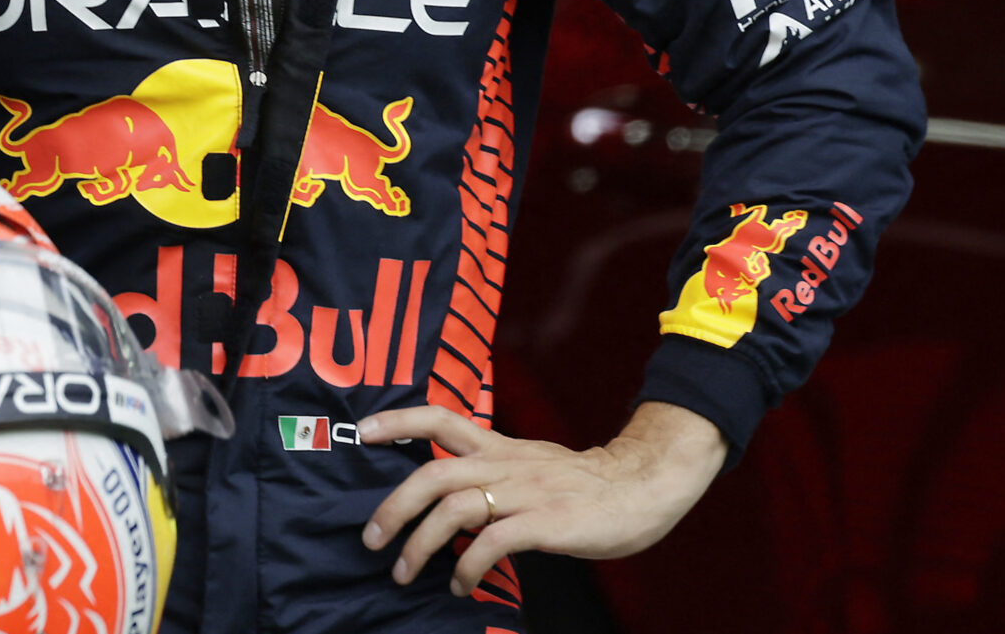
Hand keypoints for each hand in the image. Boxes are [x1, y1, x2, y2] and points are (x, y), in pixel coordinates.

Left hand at [356, 401, 724, 595]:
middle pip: (432, 474)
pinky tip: (461, 585)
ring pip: (454, 509)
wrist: (642, 487)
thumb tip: (449, 499)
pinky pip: (491, 543)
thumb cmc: (583, 485)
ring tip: (405, 572)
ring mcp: (524, 492)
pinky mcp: (545, 523)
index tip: (362, 431)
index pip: (441, 419)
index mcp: (499, 447)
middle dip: (393, 507)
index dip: (399, 421)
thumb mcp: (531, 464)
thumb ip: (492, 472)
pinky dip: (467, 566)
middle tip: (371, 538)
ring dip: (420, 545)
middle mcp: (505, 464)